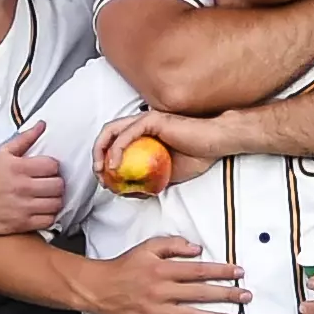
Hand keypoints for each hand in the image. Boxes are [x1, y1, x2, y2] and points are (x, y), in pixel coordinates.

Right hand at [0, 121, 64, 233]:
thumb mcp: (1, 154)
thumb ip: (24, 139)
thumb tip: (41, 125)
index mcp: (19, 168)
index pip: (53, 166)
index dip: (53, 167)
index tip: (47, 170)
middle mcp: (23, 187)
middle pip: (58, 185)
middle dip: (56, 183)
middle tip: (50, 183)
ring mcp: (24, 207)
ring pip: (56, 203)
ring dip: (55, 199)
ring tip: (48, 196)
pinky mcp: (23, 223)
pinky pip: (48, 220)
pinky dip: (49, 215)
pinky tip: (43, 209)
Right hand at [86, 236, 249, 313]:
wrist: (98, 288)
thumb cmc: (125, 266)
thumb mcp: (147, 247)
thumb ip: (172, 245)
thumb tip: (197, 249)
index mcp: (163, 270)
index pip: (199, 270)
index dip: (221, 271)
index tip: (239, 273)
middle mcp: (162, 291)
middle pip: (201, 293)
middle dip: (227, 295)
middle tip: (246, 297)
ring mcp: (156, 311)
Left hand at [93, 111, 231, 186]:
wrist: (215, 144)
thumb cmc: (196, 157)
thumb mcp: (165, 177)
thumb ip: (147, 182)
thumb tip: (128, 193)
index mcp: (143, 136)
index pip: (115, 144)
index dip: (105, 161)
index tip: (105, 181)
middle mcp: (141, 125)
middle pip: (108, 135)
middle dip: (97, 155)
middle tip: (98, 175)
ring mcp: (145, 120)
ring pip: (112, 131)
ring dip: (101, 151)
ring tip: (102, 170)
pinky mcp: (152, 120)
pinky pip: (128, 134)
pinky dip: (117, 149)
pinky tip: (115, 166)